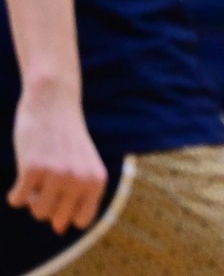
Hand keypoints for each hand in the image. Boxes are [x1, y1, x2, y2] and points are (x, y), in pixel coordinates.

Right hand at [8, 87, 107, 232]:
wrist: (53, 104)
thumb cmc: (66, 139)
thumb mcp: (83, 166)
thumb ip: (78, 197)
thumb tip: (61, 230)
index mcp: (97, 181)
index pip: (81, 221)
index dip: (67, 212)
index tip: (61, 195)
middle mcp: (80, 180)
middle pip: (56, 220)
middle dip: (48, 206)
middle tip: (47, 182)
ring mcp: (57, 175)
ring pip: (38, 212)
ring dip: (32, 199)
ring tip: (37, 177)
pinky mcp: (33, 169)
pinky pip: (18, 200)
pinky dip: (15, 194)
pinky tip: (22, 176)